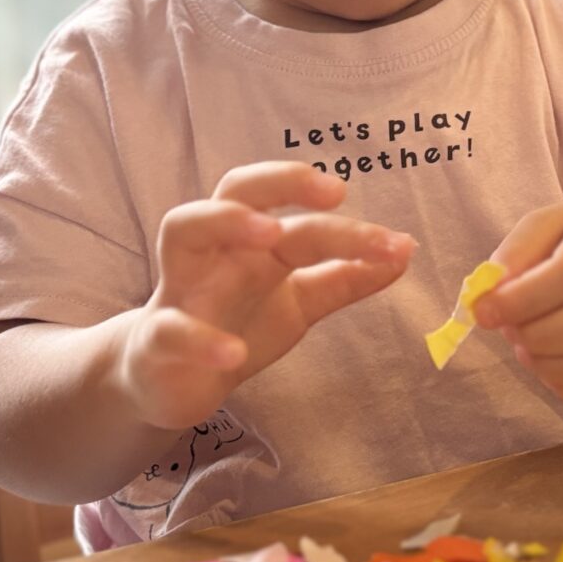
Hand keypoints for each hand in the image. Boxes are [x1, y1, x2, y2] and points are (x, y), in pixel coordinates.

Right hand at [119, 164, 412, 429]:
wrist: (171, 381)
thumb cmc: (235, 324)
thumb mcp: (298, 303)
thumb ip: (345, 279)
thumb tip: (406, 250)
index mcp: (253, 245)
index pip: (297, 217)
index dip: (346, 225)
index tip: (394, 242)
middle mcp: (216, 252)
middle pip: (234, 190)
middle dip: (278, 180)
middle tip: (332, 191)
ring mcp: (181, 290)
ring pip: (183, 228)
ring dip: (226, 221)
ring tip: (271, 233)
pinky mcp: (156, 339)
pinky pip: (169, 328)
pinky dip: (200, 338)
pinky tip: (233, 353)